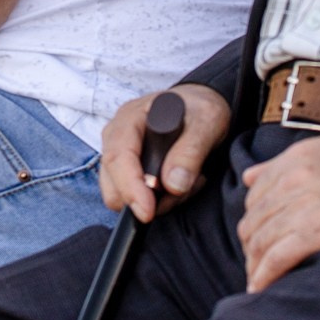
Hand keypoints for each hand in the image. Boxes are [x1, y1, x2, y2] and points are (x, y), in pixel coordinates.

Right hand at [100, 84, 230, 222]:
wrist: (199, 106)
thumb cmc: (200, 109)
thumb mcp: (206, 122)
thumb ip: (190, 152)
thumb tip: (172, 186)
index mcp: (130, 118)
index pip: (118, 157)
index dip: (130, 187)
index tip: (147, 212)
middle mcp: (116, 136)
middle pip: (112, 182)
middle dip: (147, 199)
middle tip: (184, 191)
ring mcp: (119, 154)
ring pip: (122, 195)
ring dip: (158, 201)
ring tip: (188, 181)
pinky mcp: (128, 171)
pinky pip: (134, 197)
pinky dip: (160, 200)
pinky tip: (179, 182)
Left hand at [237, 134, 319, 292]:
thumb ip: (291, 161)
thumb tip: (251, 176)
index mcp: (298, 158)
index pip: (256, 193)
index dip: (254, 219)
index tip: (256, 236)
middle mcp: (296, 178)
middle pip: (255, 219)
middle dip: (251, 246)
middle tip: (255, 264)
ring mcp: (305, 204)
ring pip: (262, 239)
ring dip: (255, 265)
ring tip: (256, 281)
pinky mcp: (319, 231)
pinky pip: (278, 256)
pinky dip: (265, 275)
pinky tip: (261, 288)